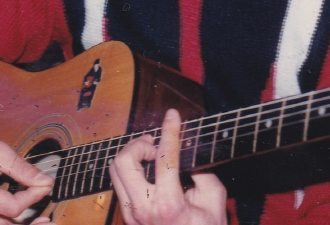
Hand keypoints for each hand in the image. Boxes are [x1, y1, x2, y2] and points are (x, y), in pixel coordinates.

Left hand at [109, 109, 226, 224]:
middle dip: (139, 144)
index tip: (172, 115)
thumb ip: (201, 169)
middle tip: (156, 144)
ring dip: (132, 155)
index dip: (170, 130)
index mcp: (167, 204)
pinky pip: (120, 183)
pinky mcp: (127, 216)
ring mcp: (130, 214)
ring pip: (115, 171)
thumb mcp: (214, 198)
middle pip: (123, 161)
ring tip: (152, 155)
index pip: (164, 156)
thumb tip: (187, 148)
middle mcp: (142, 209)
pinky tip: (149, 170)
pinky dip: (132, 169)